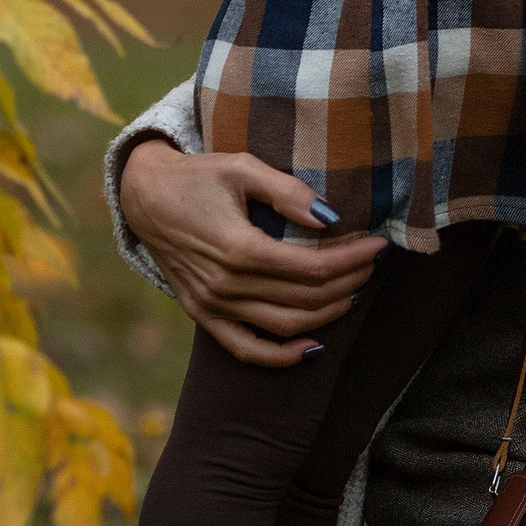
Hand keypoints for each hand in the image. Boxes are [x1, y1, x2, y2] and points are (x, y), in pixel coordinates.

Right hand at [119, 139, 384, 367]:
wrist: (145, 196)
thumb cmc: (199, 175)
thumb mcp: (243, 168)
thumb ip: (288, 192)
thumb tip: (331, 217)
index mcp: (239, 248)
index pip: (313, 268)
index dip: (353, 259)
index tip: (380, 244)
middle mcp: (226, 284)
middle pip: (305, 298)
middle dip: (348, 283)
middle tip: (373, 264)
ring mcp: (212, 305)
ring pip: (284, 326)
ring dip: (327, 315)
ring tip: (355, 292)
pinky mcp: (202, 315)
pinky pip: (245, 350)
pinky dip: (281, 356)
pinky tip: (312, 347)